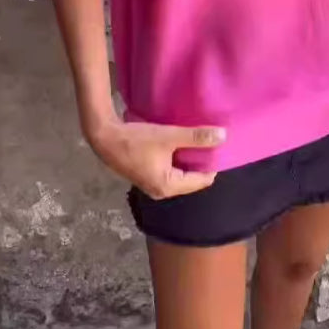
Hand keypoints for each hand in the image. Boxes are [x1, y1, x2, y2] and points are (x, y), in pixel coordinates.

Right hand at [87, 119, 225, 199]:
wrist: (104, 137)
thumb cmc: (136, 140)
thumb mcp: (169, 136)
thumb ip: (196, 137)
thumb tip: (223, 136)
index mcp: (168, 187)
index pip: (202, 181)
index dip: (211, 163)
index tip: (218, 146)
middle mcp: (162, 191)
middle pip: (191, 179)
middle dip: (200, 161)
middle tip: (209, 141)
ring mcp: (152, 185)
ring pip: (180, 174)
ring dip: (187, 159)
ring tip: (196, 140)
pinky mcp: (146, 176)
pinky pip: (170, 171)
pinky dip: (176, 159)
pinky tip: (179, 143)